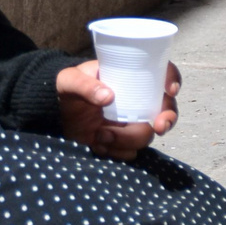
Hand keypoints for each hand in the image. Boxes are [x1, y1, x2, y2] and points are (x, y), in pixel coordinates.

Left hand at [55, 59, 181, 160]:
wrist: (53, 113)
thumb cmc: (64, 87)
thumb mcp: (69, 79)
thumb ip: (84, 85)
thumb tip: (108, 97)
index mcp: (129, 76)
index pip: (160, 72)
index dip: (172, 79)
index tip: (169, 90)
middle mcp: (136, 99)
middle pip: (165, 109)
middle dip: (167, 119)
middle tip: (158, 126)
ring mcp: (131, 121)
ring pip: (148, 134)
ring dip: (127, 139)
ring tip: (100, 135)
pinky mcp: (122, 141)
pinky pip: (131, 152)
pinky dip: (116, 151)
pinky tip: (97, 143)